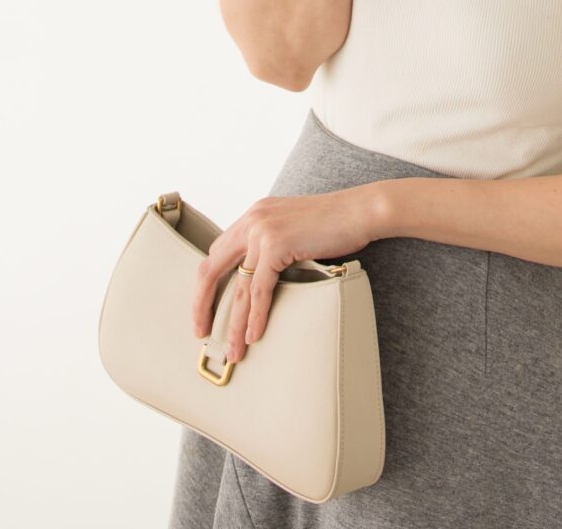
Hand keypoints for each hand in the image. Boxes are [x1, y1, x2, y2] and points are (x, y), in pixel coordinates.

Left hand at [192, 184, 378, 362]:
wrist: (361, 210)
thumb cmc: (335, 223)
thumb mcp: (294, 229)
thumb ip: (274, 244)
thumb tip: (263, 277)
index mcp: (254, 215)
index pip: (217, 252)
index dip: (208, 284)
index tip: (207, 309)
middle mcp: (252, 219)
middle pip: (212, 267)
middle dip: (202, 303)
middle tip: (201, 332)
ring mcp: (262, 230)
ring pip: (239, 287)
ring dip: (234, 323)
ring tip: (234, 350)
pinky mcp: (276, 244)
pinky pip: (260, 290)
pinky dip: (256, 316)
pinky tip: (254, 336)